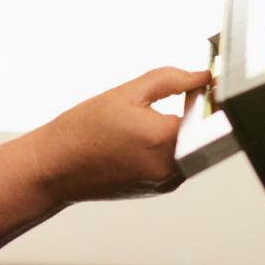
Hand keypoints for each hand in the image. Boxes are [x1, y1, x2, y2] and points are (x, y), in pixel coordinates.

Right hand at [26, 66, 210, 205]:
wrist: (55, 167)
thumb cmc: (82, 131)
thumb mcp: (127, 92)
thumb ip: (172, 79)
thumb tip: (202, 76)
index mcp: (166, 139)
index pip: (210, 112)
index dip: (208, 95)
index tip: (200, 85)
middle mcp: (172, 166)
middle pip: (205, 132)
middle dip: (195, 113)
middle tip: (174, 99)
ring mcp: (167, 181)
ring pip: (193, 147)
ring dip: (182, 130)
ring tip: (146, 122)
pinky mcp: (160, 188)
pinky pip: (179, 161)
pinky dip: (169, 146)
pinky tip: (141, 138)